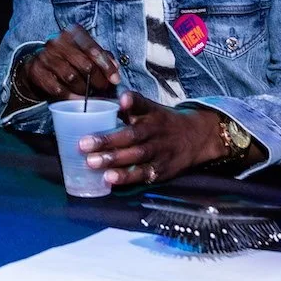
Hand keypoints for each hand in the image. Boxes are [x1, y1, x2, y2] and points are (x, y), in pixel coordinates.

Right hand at [19, 25, 120, 102]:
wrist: (39, 64)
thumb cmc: (68, 57)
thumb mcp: (84, 51)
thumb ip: (102, 56)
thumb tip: (116, 67)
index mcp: (71, 33)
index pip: (93, 49)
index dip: (106, 66)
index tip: (115, 80)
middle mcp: (57, 42)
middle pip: (84, 65)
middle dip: (97, 80)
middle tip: (103, 89)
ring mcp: (45, 56)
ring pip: (71, 78)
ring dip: (84, 89)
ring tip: (89, 93)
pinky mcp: (36, 71)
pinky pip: (58, 89)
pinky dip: (70, 96)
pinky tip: (77, 99)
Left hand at [76, 93, 226, 187]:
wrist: (196, 138)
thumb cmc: (163, 122)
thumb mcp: (151, 109)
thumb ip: (128, 107)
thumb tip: (101, 102)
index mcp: (152, 114)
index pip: (143, 105)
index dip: (132, 102)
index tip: (122, 100)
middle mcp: (156, 132)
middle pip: (132, 136)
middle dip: (107, 140)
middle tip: (83, 144)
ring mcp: (160, 152)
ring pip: (136, 156)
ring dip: (114, 161)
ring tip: (93, 163)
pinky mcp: (162, 170)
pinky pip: (143, 175)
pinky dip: (127, 178)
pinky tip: (110, 180)